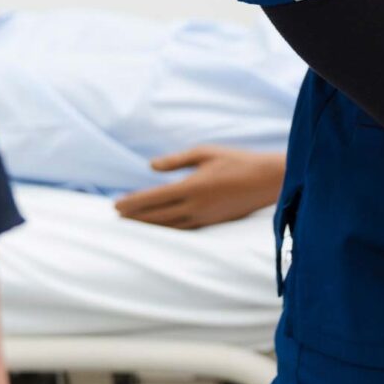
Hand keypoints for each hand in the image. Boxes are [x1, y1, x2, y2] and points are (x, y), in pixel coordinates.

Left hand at [114, 146, 284, 229]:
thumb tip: (151, 166)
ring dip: (147, 226)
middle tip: (116, 217)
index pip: (153, 198)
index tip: (115, 205)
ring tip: (131, 224)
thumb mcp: (205, 153)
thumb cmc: (236, 161)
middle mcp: (195, 206)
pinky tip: (159, 228)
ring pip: (168, 226)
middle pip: (156, 216)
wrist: (267, 180)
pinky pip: (183, 229)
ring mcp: (204, 218)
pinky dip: (166, 230)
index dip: (132, 202)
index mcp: (191, 187)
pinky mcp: (212, 223)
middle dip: (134, 217)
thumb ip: (176, 161)